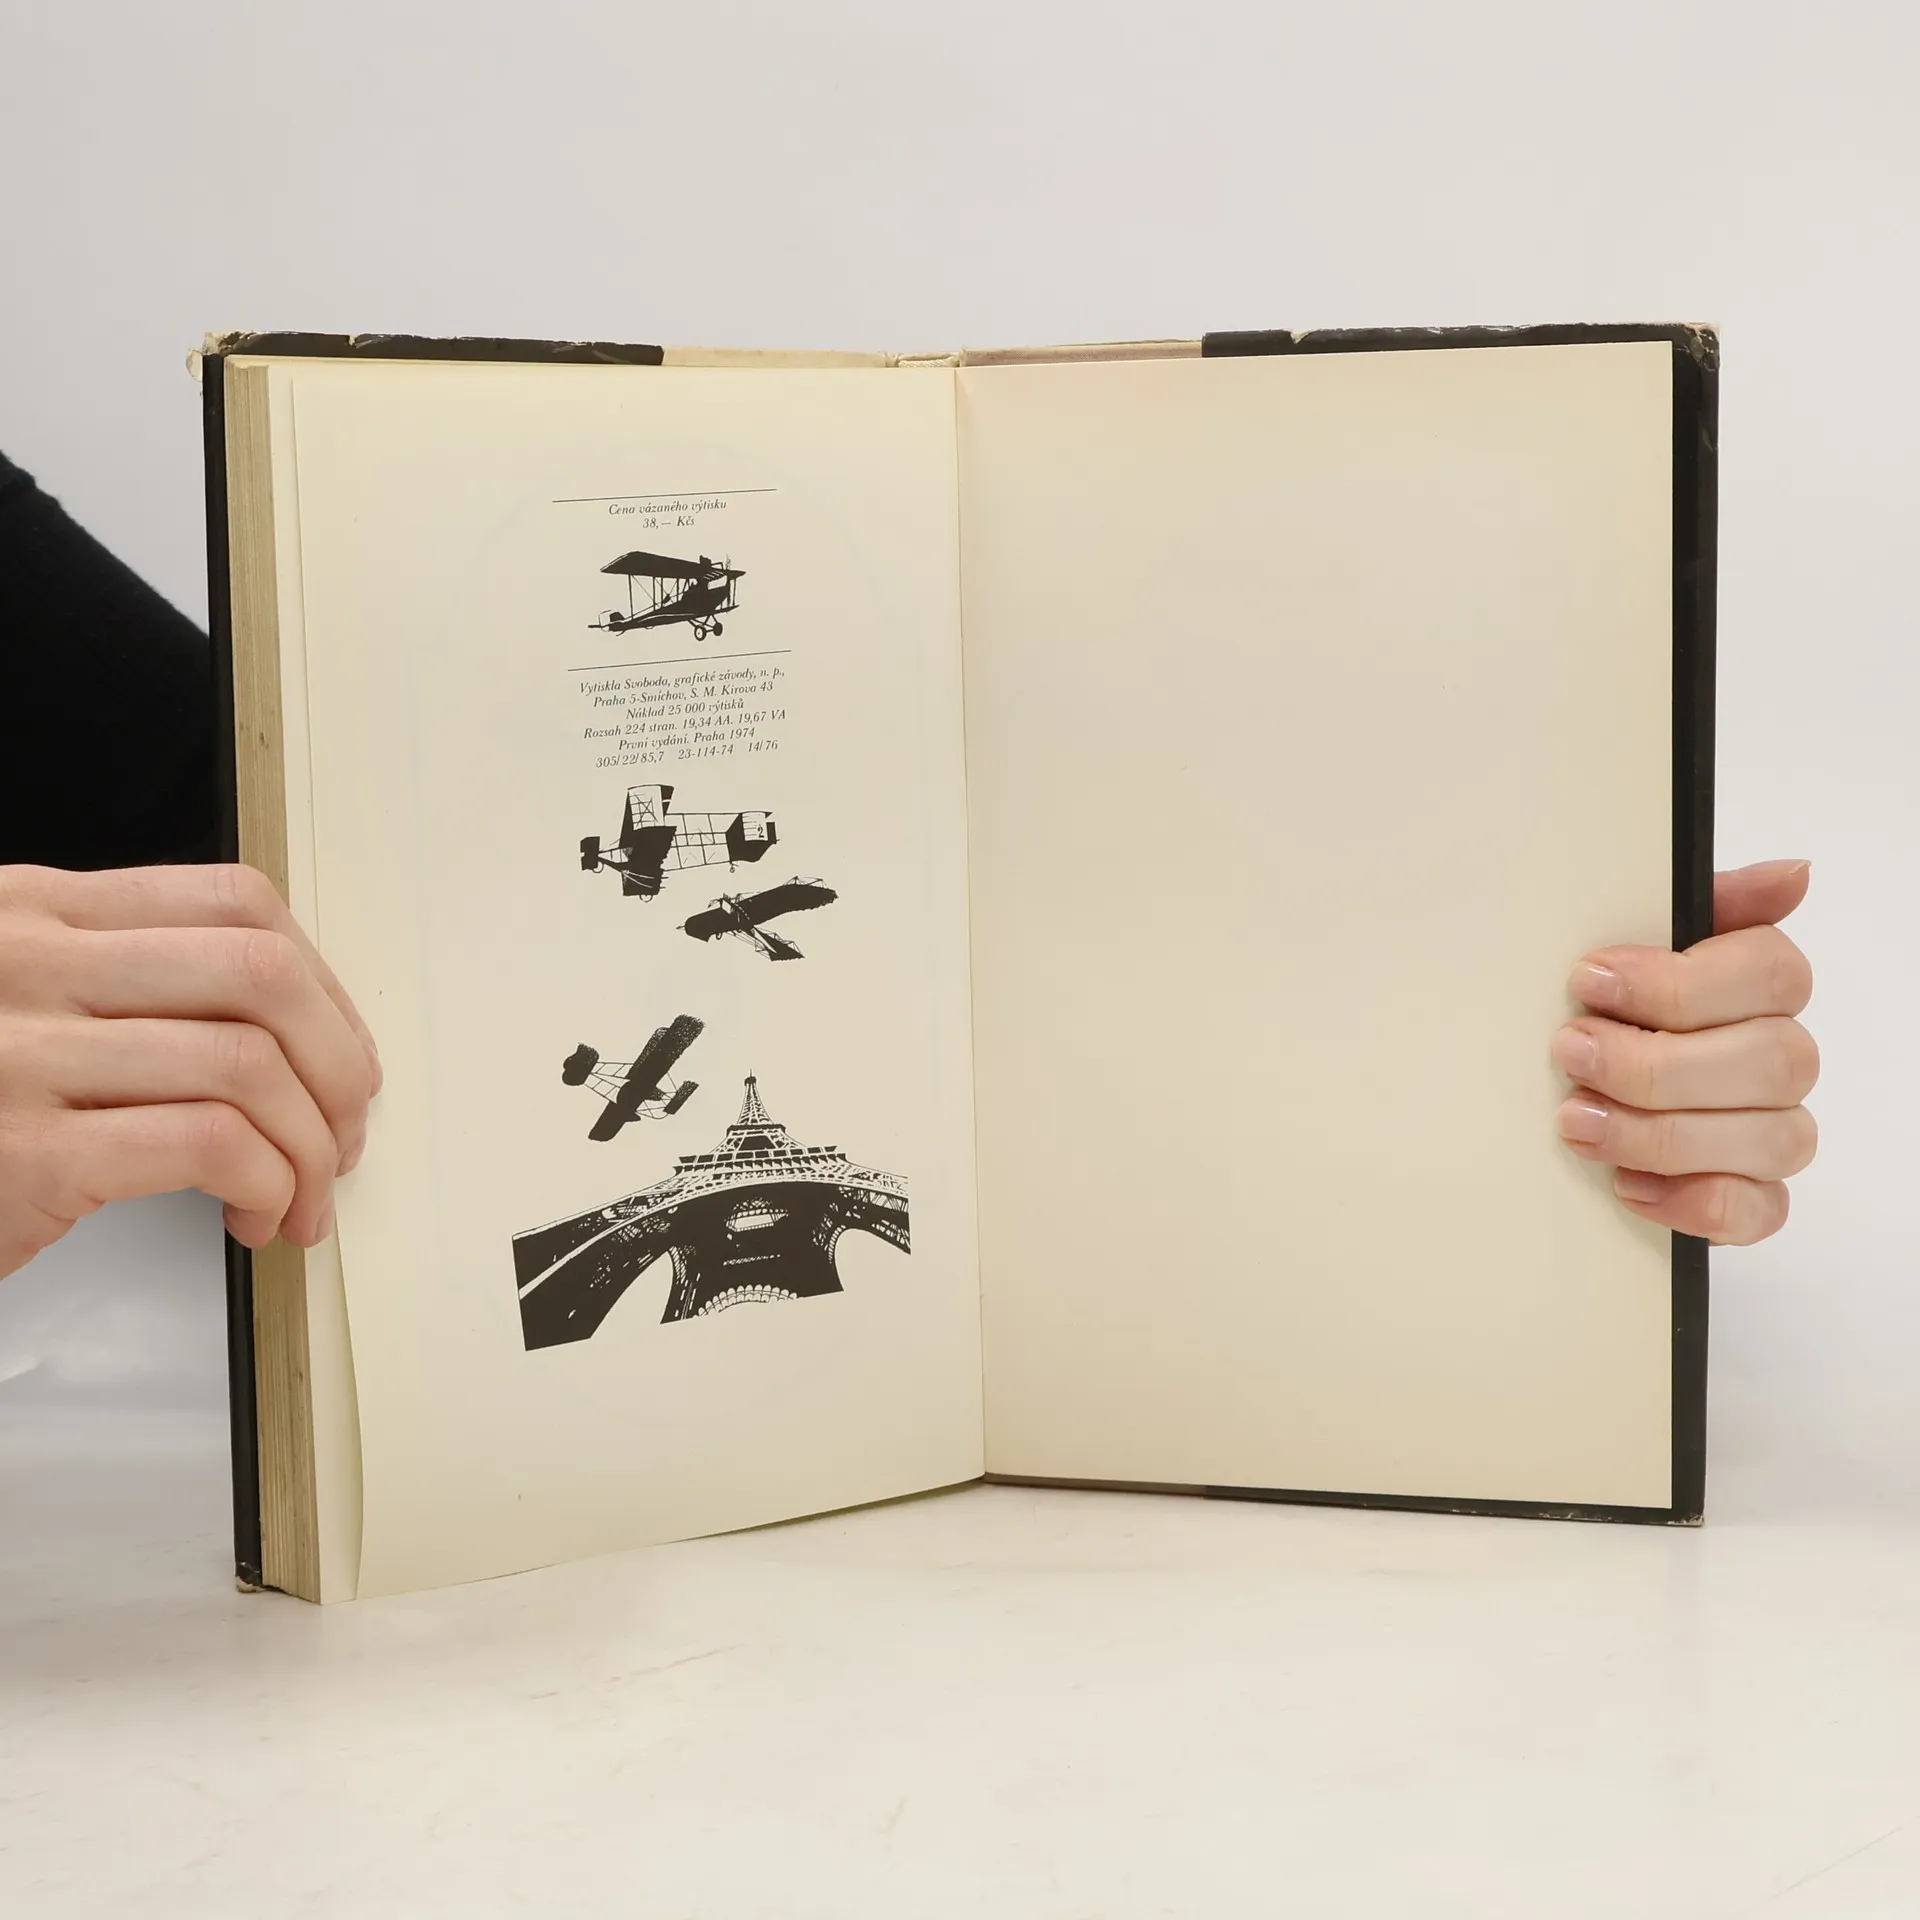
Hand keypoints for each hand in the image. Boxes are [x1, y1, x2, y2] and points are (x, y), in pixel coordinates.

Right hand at [0, 864, 379, 1279]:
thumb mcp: (22, 1001)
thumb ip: (129, 983)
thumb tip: (299, 1030)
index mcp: (38, 909)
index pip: (236, 904)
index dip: (322, 985)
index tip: (338, 1054)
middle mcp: (28, 963)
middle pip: (262, 976)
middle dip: (338, 1065)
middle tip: (342, 1132)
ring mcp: (20, 1054)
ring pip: (250, 1065)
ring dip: (309, 1146)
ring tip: (299, 1194)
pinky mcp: (27, 1154)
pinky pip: (210, 1143)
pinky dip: (265, 1182)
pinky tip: (251, 1213)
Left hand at [1551, 859, 1816, 1245]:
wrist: (1569, 1086)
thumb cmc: (1608, 1008)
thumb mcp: (1632, 940)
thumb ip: (1699, 903)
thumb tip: (1793, 874)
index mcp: (1759, 987)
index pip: (1770, 974)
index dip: (1677, 982)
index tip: (1588, 981)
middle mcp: (1780, 1057)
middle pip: (1768, 1060)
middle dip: (1654, 1063)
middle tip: (1569, 1054)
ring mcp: (1772, 1130)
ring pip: (1767, 1138)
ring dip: (1659, 1132)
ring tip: (1576, 1120)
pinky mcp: (1753, 1196)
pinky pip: (1758, 1210)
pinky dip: (1692, 1202)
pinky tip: (1627, 1184)